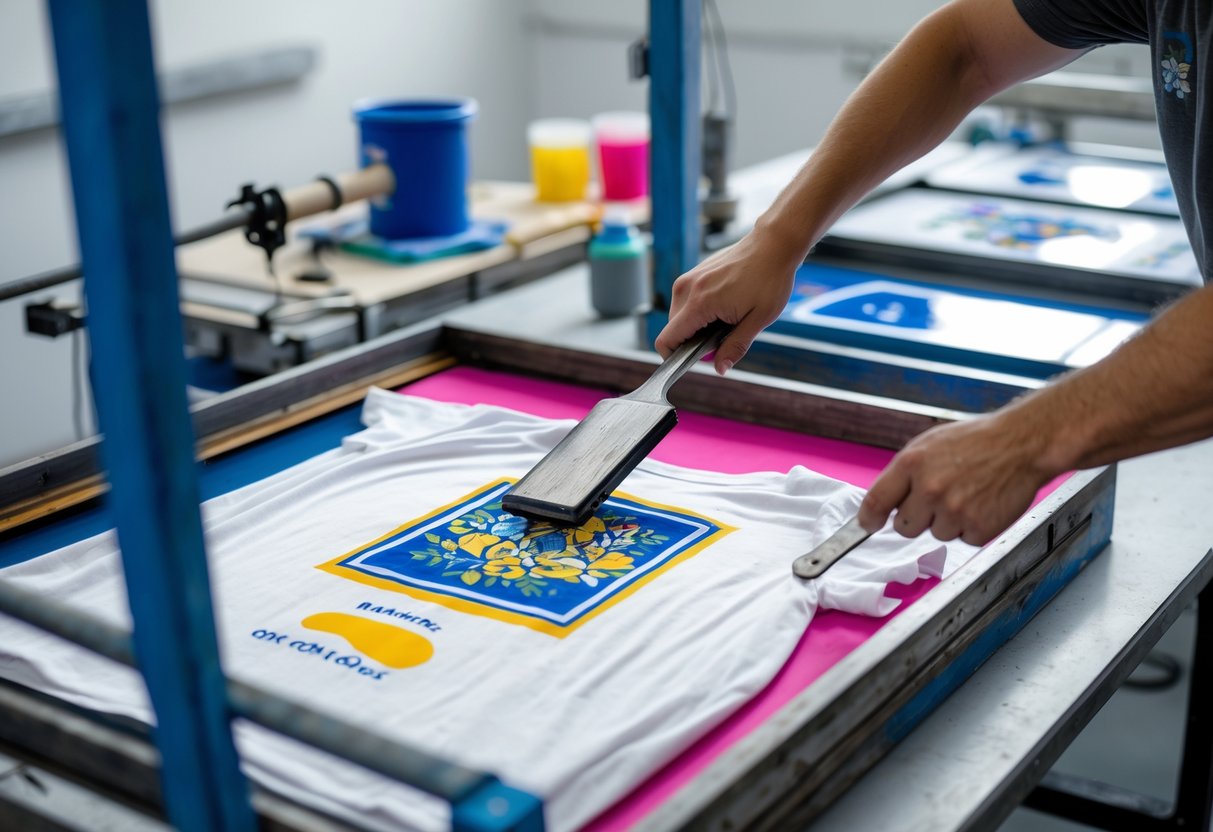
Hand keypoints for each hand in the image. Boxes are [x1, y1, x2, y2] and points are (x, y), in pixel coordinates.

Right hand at [654, 227, 804, 373]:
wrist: (773, 245)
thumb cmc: (770, 279)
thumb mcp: (758, 320)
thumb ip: (735, 346)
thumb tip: (719, 369)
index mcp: (700, 303)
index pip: (667, 339)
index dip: (675, 357)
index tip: (695, 359)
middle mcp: (687, 289)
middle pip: (674, 330)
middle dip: (692, 341)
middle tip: (724, 337)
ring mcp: (689, 278)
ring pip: (679, 316)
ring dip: (697, 325)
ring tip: (727, 318)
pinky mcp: (694, 273)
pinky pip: (686, 301)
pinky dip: (700, 311)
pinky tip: (726, 304)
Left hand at [857, 409, 1054, 545]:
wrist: (1021, 444)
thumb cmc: (975, 442)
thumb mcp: (928, 445)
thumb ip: (903, 474)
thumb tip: (883, 503)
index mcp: (912, 464)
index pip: (876, 502)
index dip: (868, 519)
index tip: (868, 525)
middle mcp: (930, 489)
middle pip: (904, 527)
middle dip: (916, 517)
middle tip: (937, 499)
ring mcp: (955, 511)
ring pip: (935, 534)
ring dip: (947, 521)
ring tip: (966, 494)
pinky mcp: (979, 528)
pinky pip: (962, 539)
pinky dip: (971, 527)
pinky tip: (981, 504)